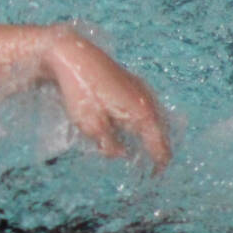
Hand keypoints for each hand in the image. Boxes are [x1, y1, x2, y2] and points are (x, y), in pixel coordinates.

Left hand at [42, 29, 170, 171]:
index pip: (160, 146)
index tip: (152, 177)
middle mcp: (148, 101)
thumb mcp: (90, 125)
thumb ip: (109, 144)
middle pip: (159, 132)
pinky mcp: (130, 81)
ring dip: (145, 134)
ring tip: (136, 148)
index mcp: (143, 114)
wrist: (71, 55)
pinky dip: (137, 120)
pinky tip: (125, 125)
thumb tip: (122, 155)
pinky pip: (142, 107)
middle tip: (145, 166)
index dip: (158, 164)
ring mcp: (140, 88)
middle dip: (153, 150)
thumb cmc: (79, 91)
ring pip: (150, 119)